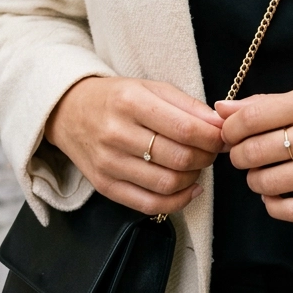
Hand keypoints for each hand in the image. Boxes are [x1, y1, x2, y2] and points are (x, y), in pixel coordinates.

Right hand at [45, 77, 222, 215]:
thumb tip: (219, 126)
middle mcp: (117, 133)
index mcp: (131, 101)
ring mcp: (109, 163)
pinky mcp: (104, 186)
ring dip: (194, 178)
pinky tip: (189, 189)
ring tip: (197, 166)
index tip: (223, 136)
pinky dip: (177, 202)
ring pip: (167, 183)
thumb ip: (186, 105)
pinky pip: (148, 205)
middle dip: (206, 157)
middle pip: (178, 157)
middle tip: (212, 151)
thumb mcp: (150, 88)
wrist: (69, 111)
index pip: (184, 127)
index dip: (212, 137)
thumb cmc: (116, 97)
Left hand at [216, 87, 292, 222]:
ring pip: (268, 182)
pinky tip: (275, 196)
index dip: (230, 131)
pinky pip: (290, 210)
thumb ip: (266, 104)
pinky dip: (272, 206)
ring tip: (262, 175)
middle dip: (239, 158)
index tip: (230, 136)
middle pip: (254, 152)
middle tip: (244, 157)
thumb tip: (221, 108)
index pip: (251, 117)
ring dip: (255, 182)